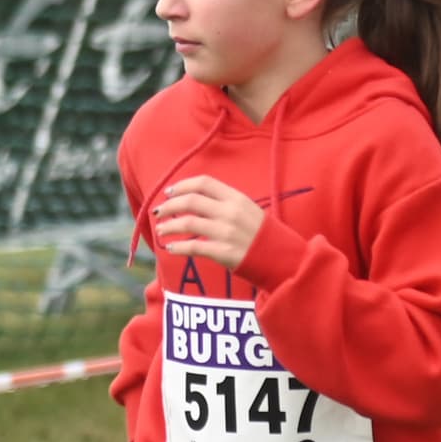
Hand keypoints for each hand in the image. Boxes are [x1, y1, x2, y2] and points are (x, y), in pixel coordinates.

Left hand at [151, 176, 265, 269]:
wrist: (282, 259)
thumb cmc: (262, 235)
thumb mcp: (249, 210)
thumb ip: (225, 203)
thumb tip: (195, 199)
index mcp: (237, 198)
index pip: (204, 183)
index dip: (182, 186)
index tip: (168, 193)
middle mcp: (231, 212)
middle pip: (190, 201)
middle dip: (169, 206)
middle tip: (158, 212)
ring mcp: (227, 232)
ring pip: (187, 223)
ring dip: (168, 226)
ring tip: (160, 230)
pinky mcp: (224, 252)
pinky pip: (193, 247)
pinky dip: (177, 247)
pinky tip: (170, 248)